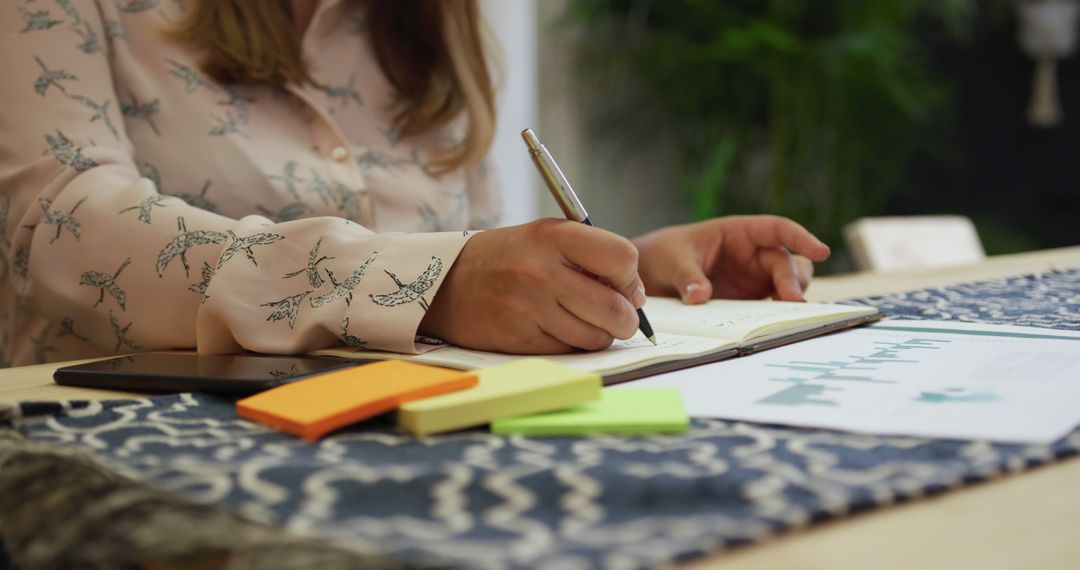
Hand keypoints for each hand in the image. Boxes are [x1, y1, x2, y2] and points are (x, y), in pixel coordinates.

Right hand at [419, 219, 646, 353]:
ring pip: (596, 336)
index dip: (630, 277)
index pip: (622, 258)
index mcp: (554, 236)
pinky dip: (574, 345)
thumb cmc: (507, 258)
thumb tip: (635, 295)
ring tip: (584, 320)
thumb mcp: (545, 237)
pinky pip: (570, 351)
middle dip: (626, 318)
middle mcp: (542, 271)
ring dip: (601, 334)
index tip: (623, 284)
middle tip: (618, 315)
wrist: (446, 282)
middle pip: (615, 308)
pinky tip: (560, 329)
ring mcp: (530, 308)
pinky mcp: (521, 339)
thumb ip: (590, 255)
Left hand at [634, 215, 829, 302]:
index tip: (820, 251)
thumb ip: (688, 276)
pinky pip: (770, 307)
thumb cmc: (663, 254)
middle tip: (791, 301)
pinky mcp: (747, 302)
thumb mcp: (672, 260)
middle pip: (785, 263)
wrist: (648, 276)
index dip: (801, 238)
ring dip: (791, 298)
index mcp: (738, 232)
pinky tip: (775, 327)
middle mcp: (751, 255)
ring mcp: (752, 279)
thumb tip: (700, 296)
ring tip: (789, 315)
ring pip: (787, 285)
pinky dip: (776, 316)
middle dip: (793, 280)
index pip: (777, 229)